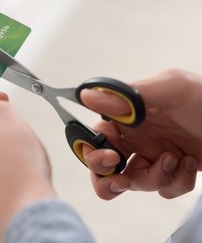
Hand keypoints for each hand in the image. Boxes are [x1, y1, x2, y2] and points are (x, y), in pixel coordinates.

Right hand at [80, 69, 201, 199]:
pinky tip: (190, 164)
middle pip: (103, 166)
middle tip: (122, 181)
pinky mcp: (171, 171)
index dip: (94, 151)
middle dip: (107, 179)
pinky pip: (162, 189)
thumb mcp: (172, 89)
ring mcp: (152, 155)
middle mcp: (135, 137)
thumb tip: (87, 96)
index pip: (95, 136)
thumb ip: (129, 96)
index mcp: (127, 116)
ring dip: (153, 178)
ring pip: (133, 182)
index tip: (112, 158)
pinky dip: (176, 182)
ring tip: (174, 160)